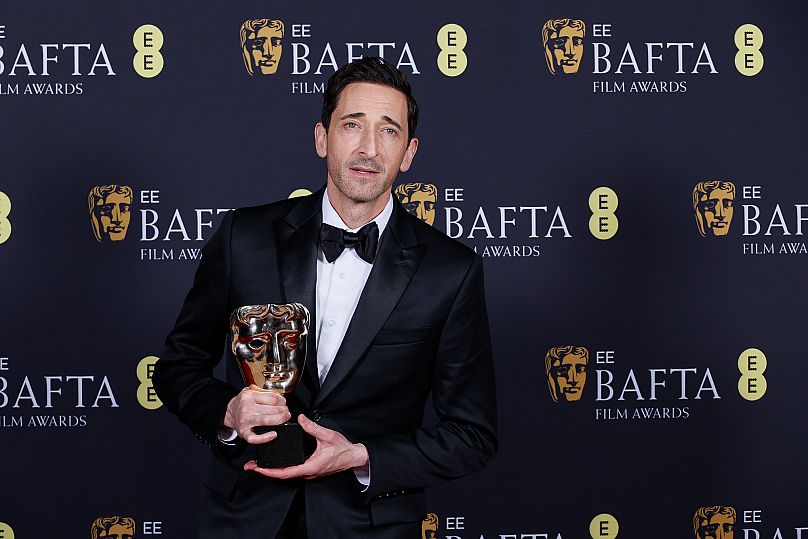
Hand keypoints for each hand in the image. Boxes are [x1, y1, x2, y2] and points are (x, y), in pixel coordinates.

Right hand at [223, 385, 290, 443]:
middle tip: (286, 411)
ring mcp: (245, 421)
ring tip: (285, 417)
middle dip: (283, 410)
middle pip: (271, 409)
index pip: (271, 398)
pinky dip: (265, 437)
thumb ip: (264, 392)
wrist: (229, 412)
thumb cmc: (243, 403)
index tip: (284, 402)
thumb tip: (279, 397)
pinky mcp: (244, 432)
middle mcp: (246, 408)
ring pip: (266, 420)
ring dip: (279, 419)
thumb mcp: (250, 391)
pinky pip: (255, 438)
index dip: (281, 400)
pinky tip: (273, 434)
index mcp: (249, 397)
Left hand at [244, 414, 368, 478]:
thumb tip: (300, 418)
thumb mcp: (327, 435)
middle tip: (251, 466)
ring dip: (272, 470)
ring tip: (259, 465)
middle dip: (266, 471)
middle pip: (282, 475)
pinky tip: (275, 462)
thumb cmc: (343, 449)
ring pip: (287, 474)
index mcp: (310, 466)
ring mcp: (308, 471)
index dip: (271, 472)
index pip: (286, 473)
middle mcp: (307, 472)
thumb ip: (312, 427)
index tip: (259, 469)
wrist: (353, 456)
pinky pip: (292, 470)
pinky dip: (281, 468)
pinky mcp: (309, 468)